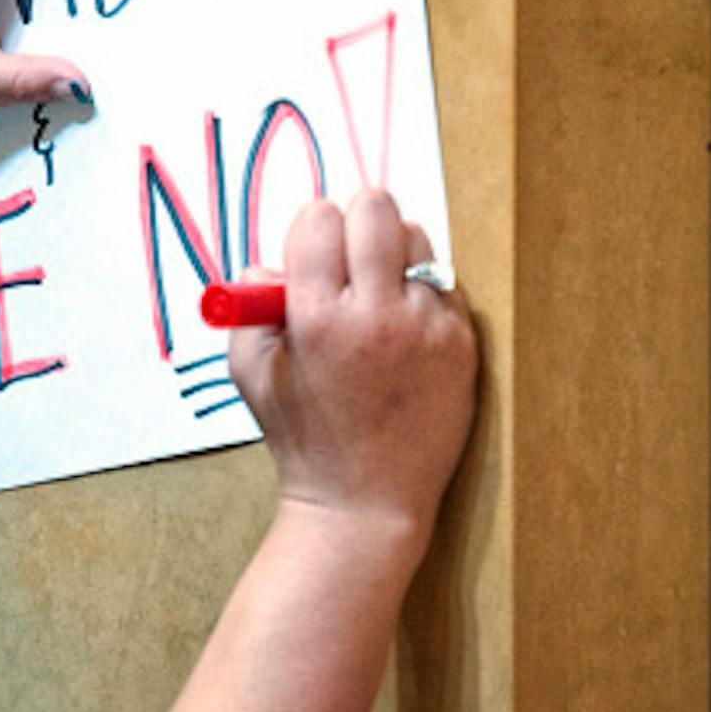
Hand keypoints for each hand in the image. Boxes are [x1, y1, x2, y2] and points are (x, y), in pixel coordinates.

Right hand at [228, 190, 476, 540]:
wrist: (365, 502)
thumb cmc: (304, 437)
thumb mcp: (249, 372)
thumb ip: (250, 306)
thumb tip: (271, 262)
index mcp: (316, 318)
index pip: (320, 218)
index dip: (311, 230)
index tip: (311, 253)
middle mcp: (375, 316)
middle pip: (376, 209)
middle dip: (357, 221)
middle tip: (350, 255)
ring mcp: (426, 328)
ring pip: (418, 240)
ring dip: (394, 255)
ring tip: (379, 297)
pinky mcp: (461, 344)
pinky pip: (445, 285)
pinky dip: (423, 296)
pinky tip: (404, 334)